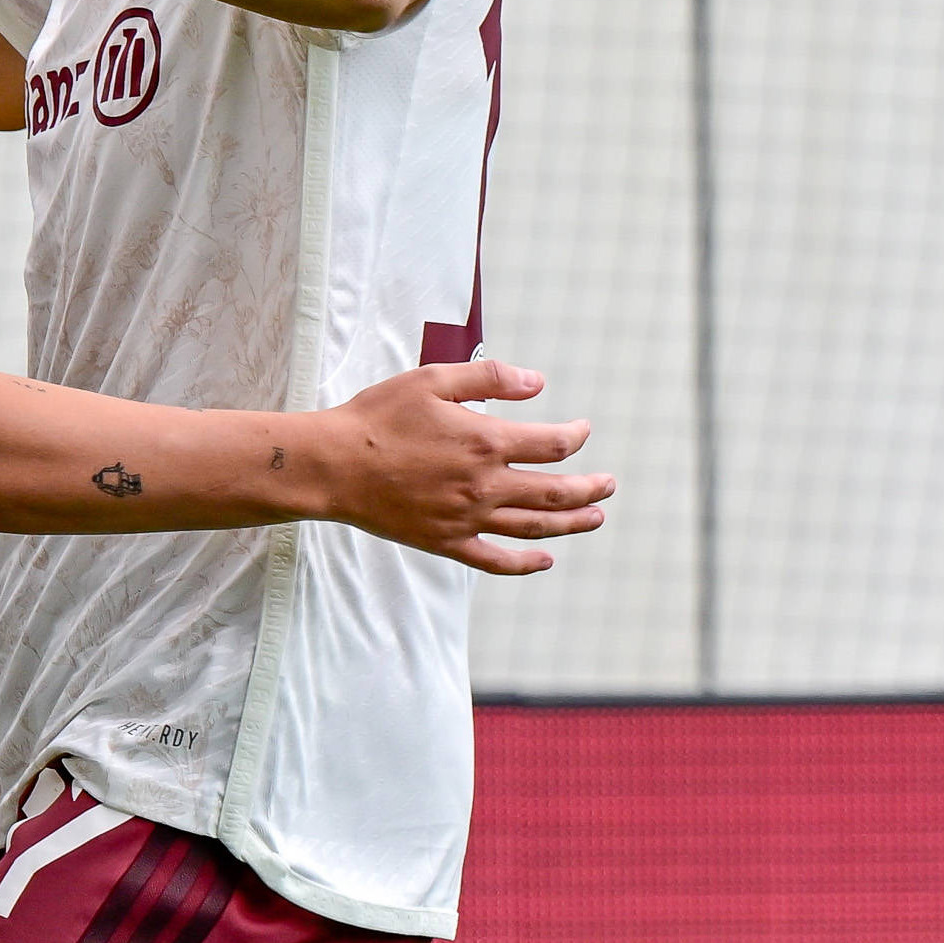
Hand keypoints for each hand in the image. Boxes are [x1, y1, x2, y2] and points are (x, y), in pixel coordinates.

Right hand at [315, 360, 611, 573]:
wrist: (334, 466)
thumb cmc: (379, 416)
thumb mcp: (433, 380)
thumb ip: (490, 379)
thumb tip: (539, 381)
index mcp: (486, 441)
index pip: (553, 445)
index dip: (576, 436)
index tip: (582, 430)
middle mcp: (485, 485)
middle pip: (557, 492)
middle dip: (591, 488)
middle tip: (609, 485)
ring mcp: (468, 519)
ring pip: (535, 527)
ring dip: (573, 524)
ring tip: (596, 519)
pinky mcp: (447, 543)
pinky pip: (496, 560)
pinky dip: (526, 564)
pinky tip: (545, 560)